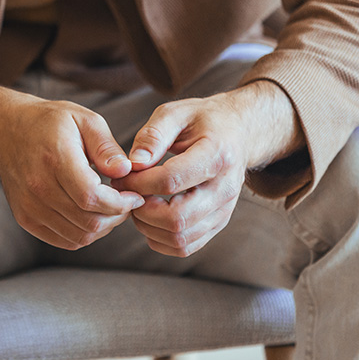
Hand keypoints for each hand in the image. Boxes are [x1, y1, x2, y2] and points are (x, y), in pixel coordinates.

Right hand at [0, 82, 145, 249]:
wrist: (5, 131)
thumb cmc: (49, 123)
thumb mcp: (83, 119)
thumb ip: (106, 147)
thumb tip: (125, 171)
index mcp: (54, 159)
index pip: (91, 197)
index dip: (120, 203)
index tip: (134, 195)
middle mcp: (37, 186)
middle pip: (88, 221)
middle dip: (117, 217)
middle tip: (126, 203)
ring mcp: (29, 206)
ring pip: (79, 236)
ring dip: (103, 228)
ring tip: (110, 208)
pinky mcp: (25, 218)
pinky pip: (65, 240)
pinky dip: (85, 234)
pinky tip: (91, 215)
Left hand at [112, 80, 303, 257]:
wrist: (237, 132)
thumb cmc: (201, 120)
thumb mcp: (175, 113)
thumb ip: (152, 136)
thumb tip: (132, 164)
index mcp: (218, 154)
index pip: (172, 180)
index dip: (138, 183)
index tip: (121, 177)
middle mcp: (226, 187)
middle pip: (178, 218)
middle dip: (141, 210)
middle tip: (125, 195)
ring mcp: (224, 209)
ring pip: (181, 238)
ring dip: (147, 227)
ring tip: (136, 204)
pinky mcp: (218, 223)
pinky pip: (186, 246)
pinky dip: (159, 239)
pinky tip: (149, 217)